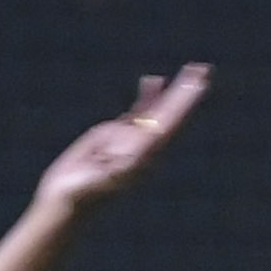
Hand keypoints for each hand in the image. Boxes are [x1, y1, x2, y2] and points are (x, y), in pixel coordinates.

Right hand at [33, 63, 212, 215]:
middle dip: (186, 91)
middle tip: (203, 70)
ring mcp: (130, 138)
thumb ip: (116, 171)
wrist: (66, 200)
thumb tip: (129, 160)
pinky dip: (147, 96)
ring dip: (174, 92)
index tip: (199, 84)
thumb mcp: (100, 182)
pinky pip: (137, 111)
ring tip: (192, 71)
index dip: (185, 103)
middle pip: (170, 113)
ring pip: (157, 110)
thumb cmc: (82, 196)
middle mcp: (143, 146)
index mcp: (144, 155)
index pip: (169, 123)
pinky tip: (154, 81)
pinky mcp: (114, 134)